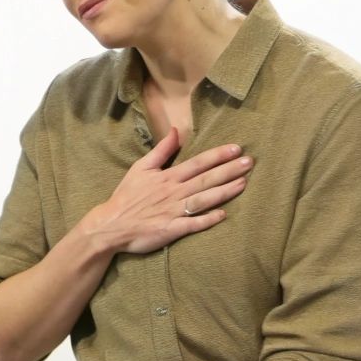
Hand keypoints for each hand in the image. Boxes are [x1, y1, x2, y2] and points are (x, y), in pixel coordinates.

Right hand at [80, 127, 253, 255]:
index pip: (197, 163)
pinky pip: (193, 224)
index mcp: (167, 177)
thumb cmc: (126, 196)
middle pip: (205, 179)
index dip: (218, 155)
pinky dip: (208, 220)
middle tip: (250, 162)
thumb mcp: (140, 168)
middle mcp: (173, 193)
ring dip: (224, 191)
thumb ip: (160, 150)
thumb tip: (176, 131)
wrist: (110, 225)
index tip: (236, 148)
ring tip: (244, 183)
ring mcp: (173, 212)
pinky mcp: (171, 230)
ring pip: (204, 200)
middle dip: (229, 170)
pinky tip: (224, 215)